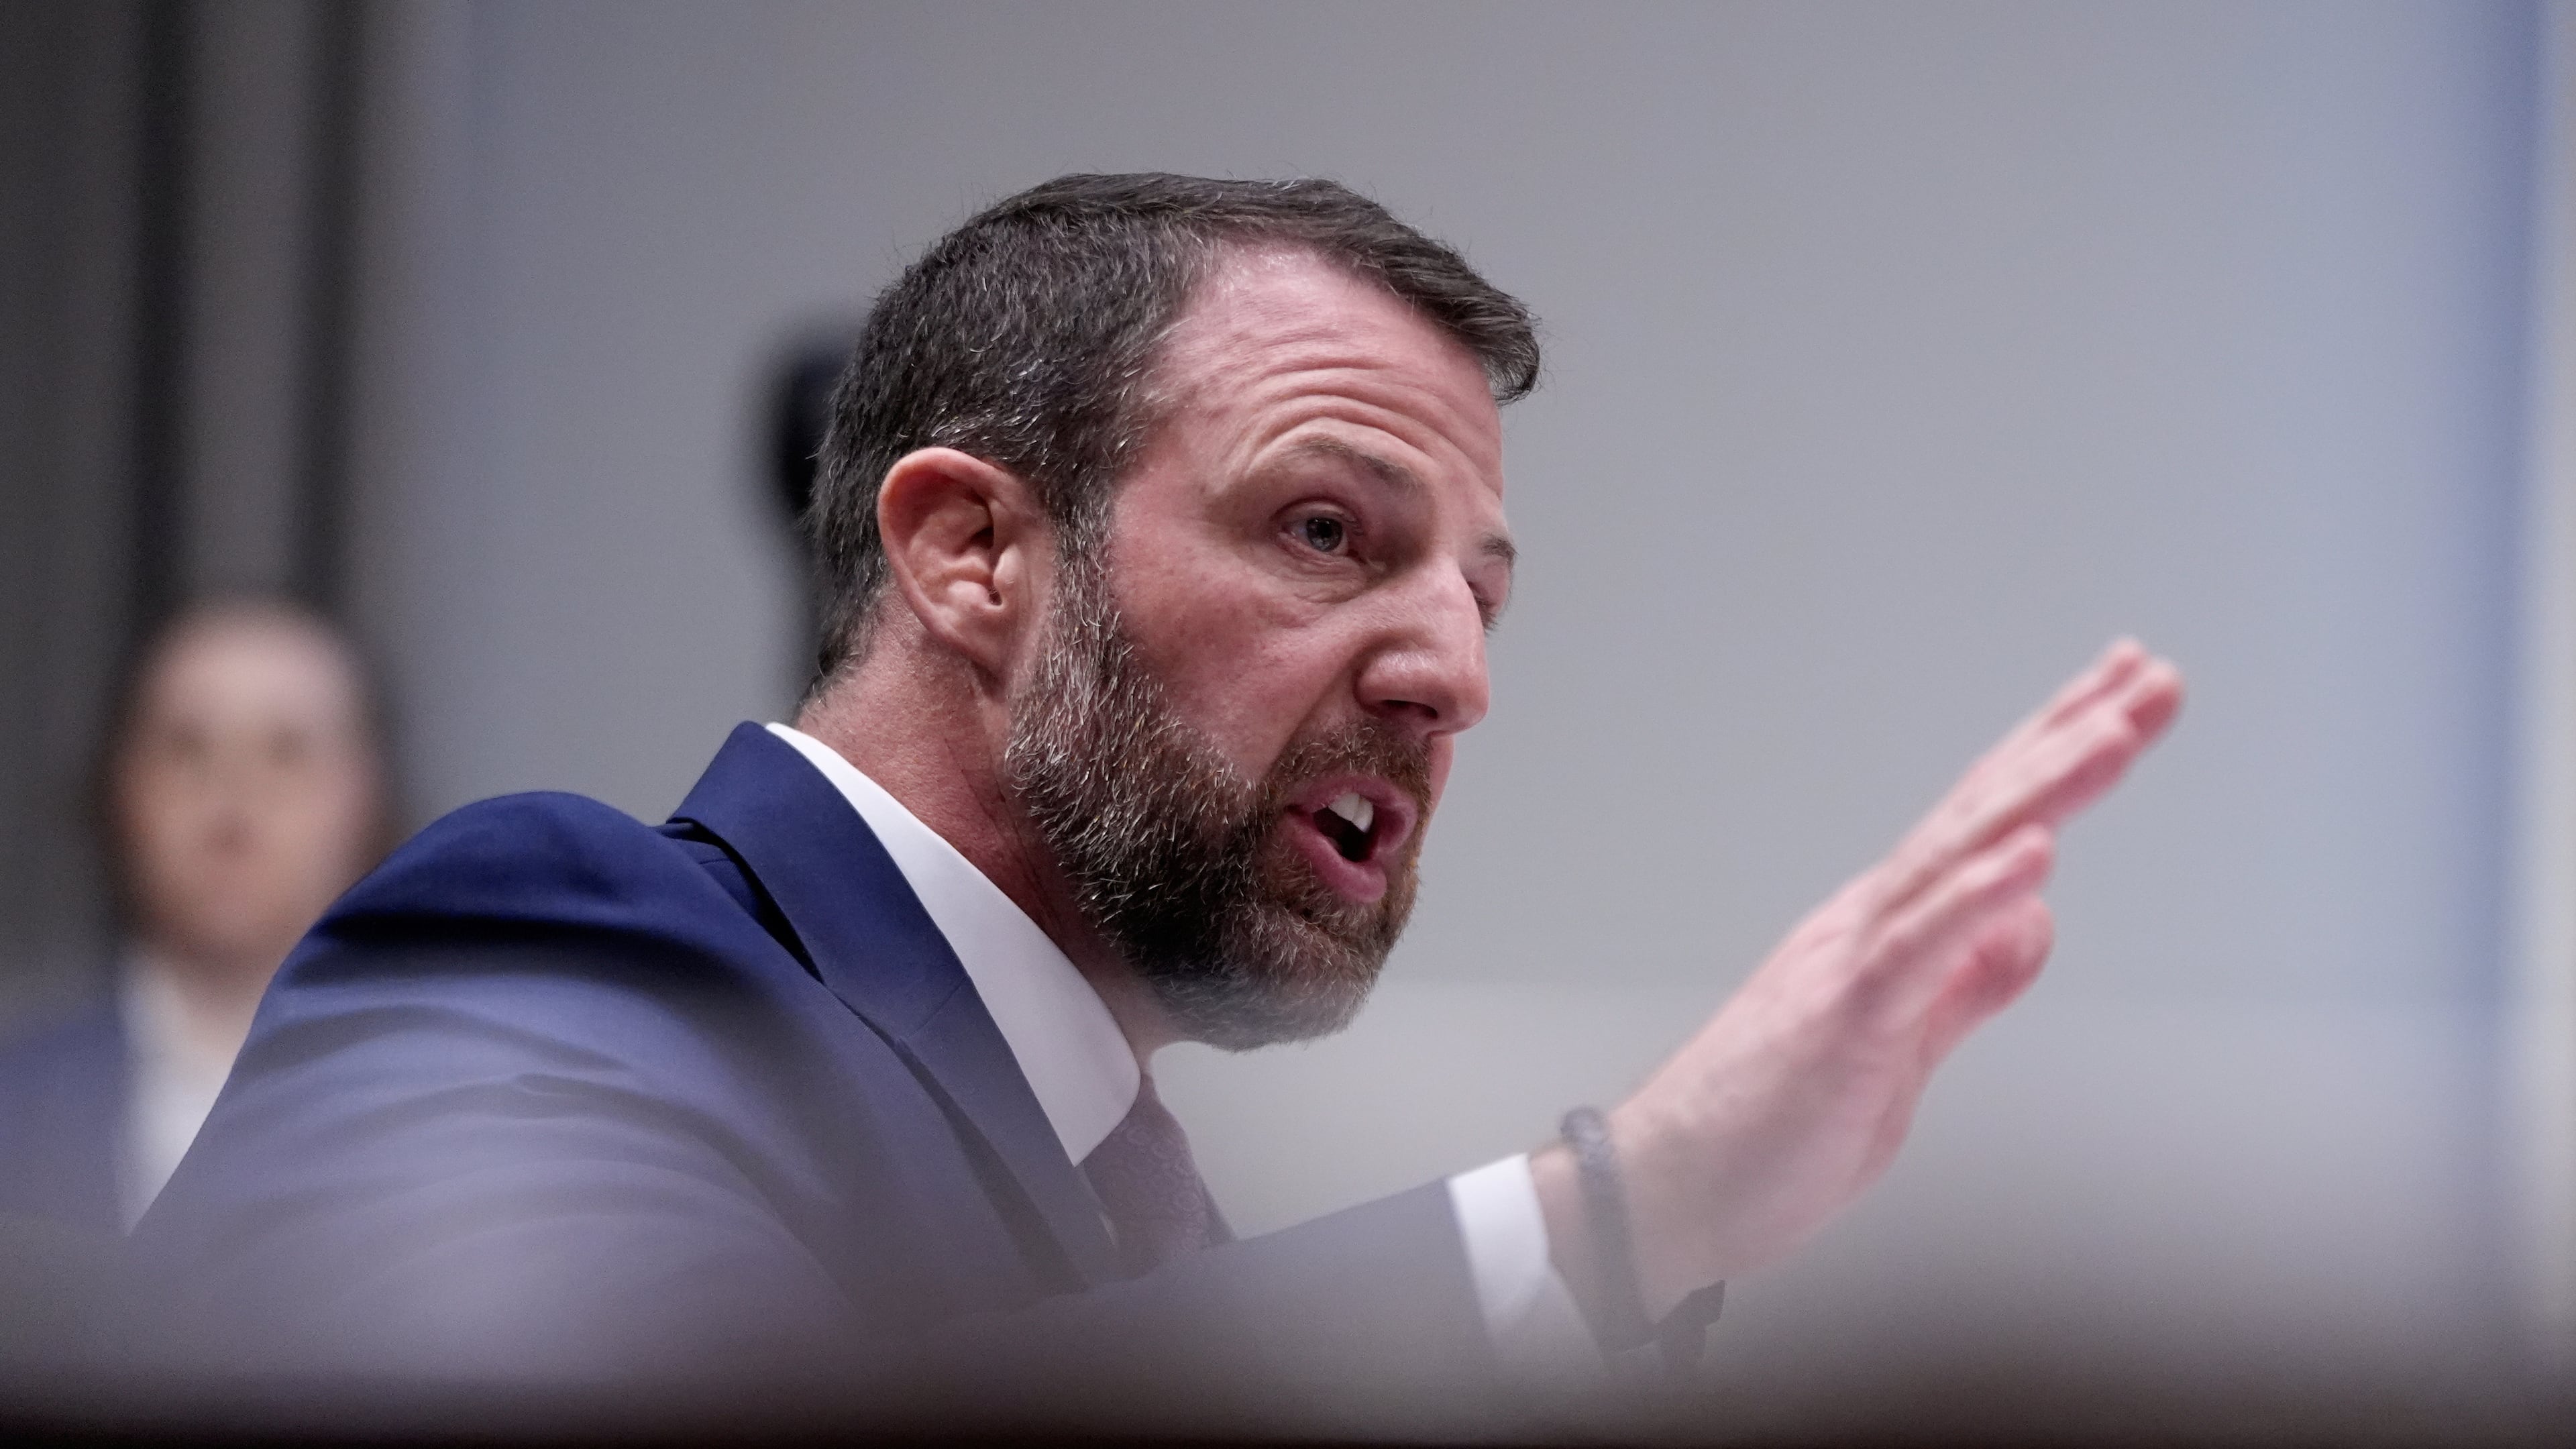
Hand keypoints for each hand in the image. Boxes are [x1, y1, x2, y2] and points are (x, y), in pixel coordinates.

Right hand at [1533, 640, 2184, 1323]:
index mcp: (1890, 928)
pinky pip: (1917, 949)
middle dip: (2073, 740)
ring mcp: (1854, 961)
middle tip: (2152, 676)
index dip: (2055, 753)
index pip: (1988, 823)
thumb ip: (1968, 983)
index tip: (2122, 696)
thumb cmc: (1767, 1128)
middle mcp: (1871, 921)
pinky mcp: (1844, 1020)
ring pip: (1957, 856)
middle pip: (1985, 812)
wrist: (1668, 1190)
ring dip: (2041, 791)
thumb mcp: (1905, 1054)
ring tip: (2114, 734)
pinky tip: (2034, 857)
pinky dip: (1975, 898)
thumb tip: (2035, 921)